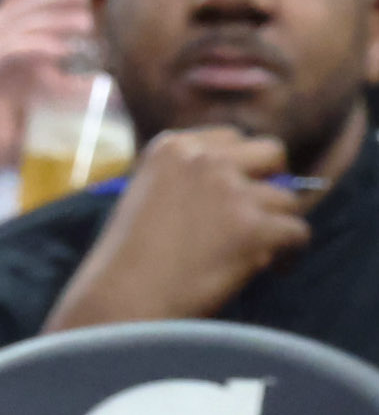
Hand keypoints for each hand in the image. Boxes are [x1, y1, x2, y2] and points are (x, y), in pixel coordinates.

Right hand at [0, 0, 93, 194]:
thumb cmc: (10, 124)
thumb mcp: (43, 93)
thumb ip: (71, 80)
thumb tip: (111, 81)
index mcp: (3, 29)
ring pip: (23, 24)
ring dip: (57, 19)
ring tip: (90, 22)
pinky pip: (11, 56)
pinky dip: (37, 50)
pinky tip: (60, 51)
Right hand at [45, 126, 311, 330]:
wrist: (129, 290)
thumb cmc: (133, 251)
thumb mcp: (150, 187)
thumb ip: (188, 174)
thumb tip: (240, 185)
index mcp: (174, 145)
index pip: (232, 137)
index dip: (242, 166)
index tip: (241, 191)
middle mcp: (206, 159)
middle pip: (271, 152)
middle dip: (273, 180)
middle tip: (265, 211)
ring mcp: (231, 190)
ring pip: (288, 199)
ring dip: (279, 223)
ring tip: (265, 249)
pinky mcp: (253, 227)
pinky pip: (297, 231)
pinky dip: (291, 252)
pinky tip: (275, 267)